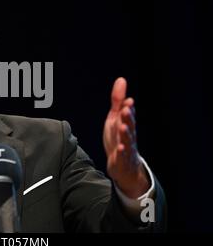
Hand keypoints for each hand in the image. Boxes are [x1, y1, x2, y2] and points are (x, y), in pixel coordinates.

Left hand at [103, 77, 148, 197]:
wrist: (123, 166)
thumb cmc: (119, 138)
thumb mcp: (116, 117)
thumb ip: (118, 101)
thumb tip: (121, 79)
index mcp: (126, 124)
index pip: (129, 115)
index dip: (128, 108)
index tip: (127, 101)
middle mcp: (128, 136)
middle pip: (130, 126)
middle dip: (128, 118)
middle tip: (126, 109)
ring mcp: (126, 148)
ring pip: (127, 141)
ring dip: (125, 134)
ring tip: (122, 127)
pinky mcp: (121, 160)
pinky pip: (122, 156)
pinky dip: (121, 152)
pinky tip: (119, 148)